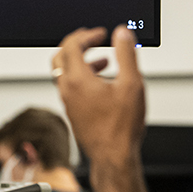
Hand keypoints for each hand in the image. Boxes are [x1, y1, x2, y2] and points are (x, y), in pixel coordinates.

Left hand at [53, 25, 145, 168]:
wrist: (113, 157)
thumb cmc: (121, 127)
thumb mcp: (132, 84)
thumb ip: (126, 54)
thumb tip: (122, 34)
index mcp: (78, 80)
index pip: (72, 45)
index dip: (87, 35)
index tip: (100, 34)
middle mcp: (67, 90)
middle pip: (60, 56)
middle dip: (77, 44)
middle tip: (92, 40)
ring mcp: (68, 102)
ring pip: (64, 73)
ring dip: (80, 62)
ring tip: (102, 61)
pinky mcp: (72, 113)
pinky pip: (70, 88)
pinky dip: (81, 77)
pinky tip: (103, 84)